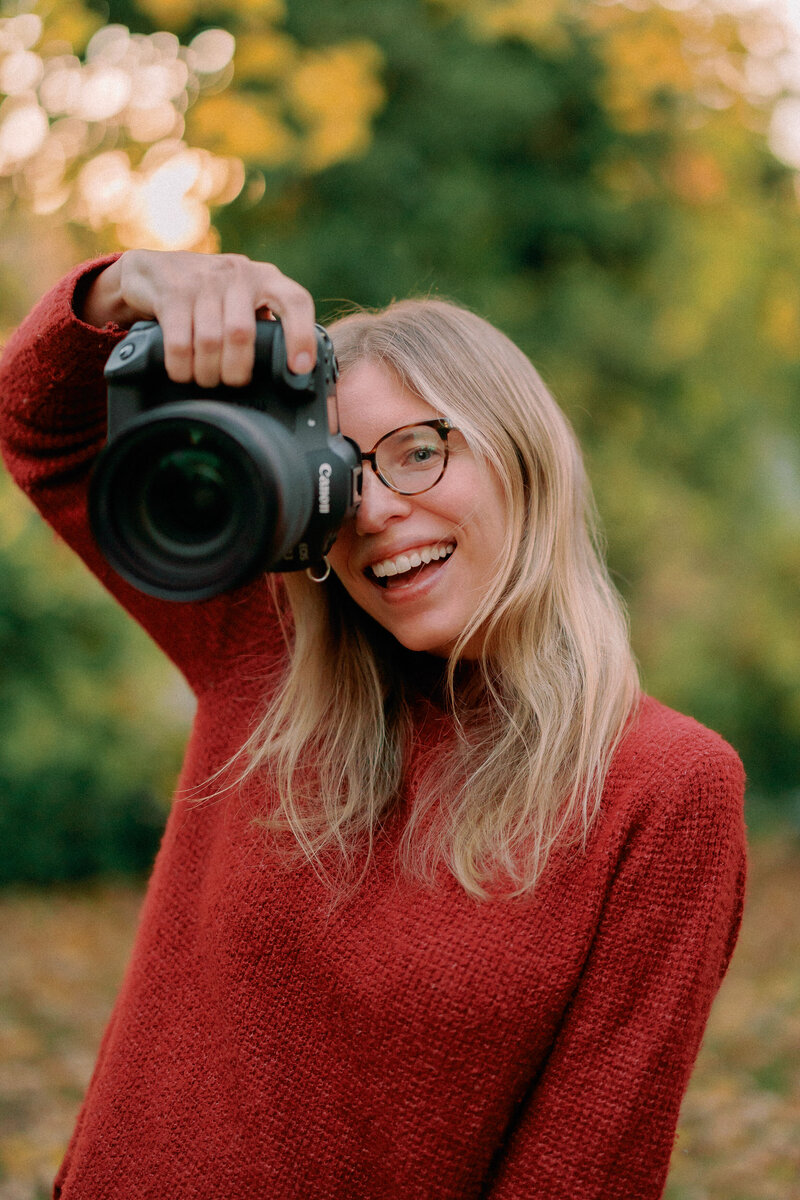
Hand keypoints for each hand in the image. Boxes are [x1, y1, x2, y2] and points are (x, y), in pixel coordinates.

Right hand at [80, 250, 316, 387]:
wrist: (150, 271)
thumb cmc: (207, 295)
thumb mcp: (241, 300)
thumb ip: (262, 324)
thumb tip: (285, 370)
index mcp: (265, 278)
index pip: (295, 301)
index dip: (301, 336)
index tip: (299, 368)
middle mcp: (238, 274)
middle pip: (242, 333)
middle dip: (235, 369)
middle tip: (231, 382)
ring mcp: (203, 280)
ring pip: (210, 341)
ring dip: (207, 371)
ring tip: (206, 379)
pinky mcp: (172, 291)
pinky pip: (180, 343)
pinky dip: (181, 367)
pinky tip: (182, 372)